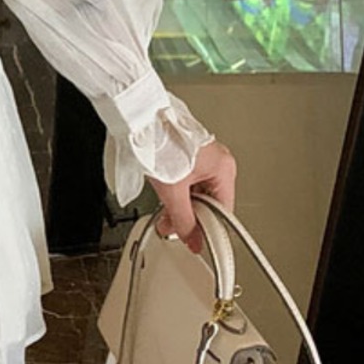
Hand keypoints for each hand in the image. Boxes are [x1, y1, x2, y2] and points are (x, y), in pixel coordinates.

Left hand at [147, 139, 236, 254]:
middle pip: (208, 202)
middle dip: (188, 217)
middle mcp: (217, 161)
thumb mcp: (172, 191)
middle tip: (172, 227)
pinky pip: (188, 180)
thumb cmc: (159, 143)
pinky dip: (176, 191)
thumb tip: (193, 240)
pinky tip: (164, 196)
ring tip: (163, 213)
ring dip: (179, 205)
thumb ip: (183, 220)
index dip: (208, 229)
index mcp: (223, 168)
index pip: (223, 211)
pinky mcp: (188, 154)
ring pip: (196, 192)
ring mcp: (203, 156)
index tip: (195, 240)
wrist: (140, 122)